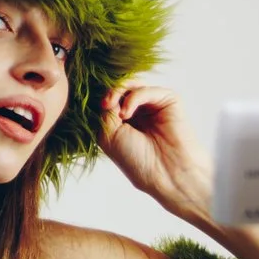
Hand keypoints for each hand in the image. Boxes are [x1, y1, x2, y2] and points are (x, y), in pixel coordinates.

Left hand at [98, 83, 210, 222]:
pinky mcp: (168, 100)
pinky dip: (132, 98)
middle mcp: (139, 111)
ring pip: (131, 85)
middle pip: (119, 89)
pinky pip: (145, 90)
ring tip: (112, 108)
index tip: (91, 107)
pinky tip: (125, 114)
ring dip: (117, 92)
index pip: (109, 99)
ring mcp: (153, 104)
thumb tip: (107, 92)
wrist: (166, 172)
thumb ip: (105, 112)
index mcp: (124, 121)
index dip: (99, 99)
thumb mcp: (109, 135)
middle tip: (104, 104)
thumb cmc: (137, 160)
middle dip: (108, 94)